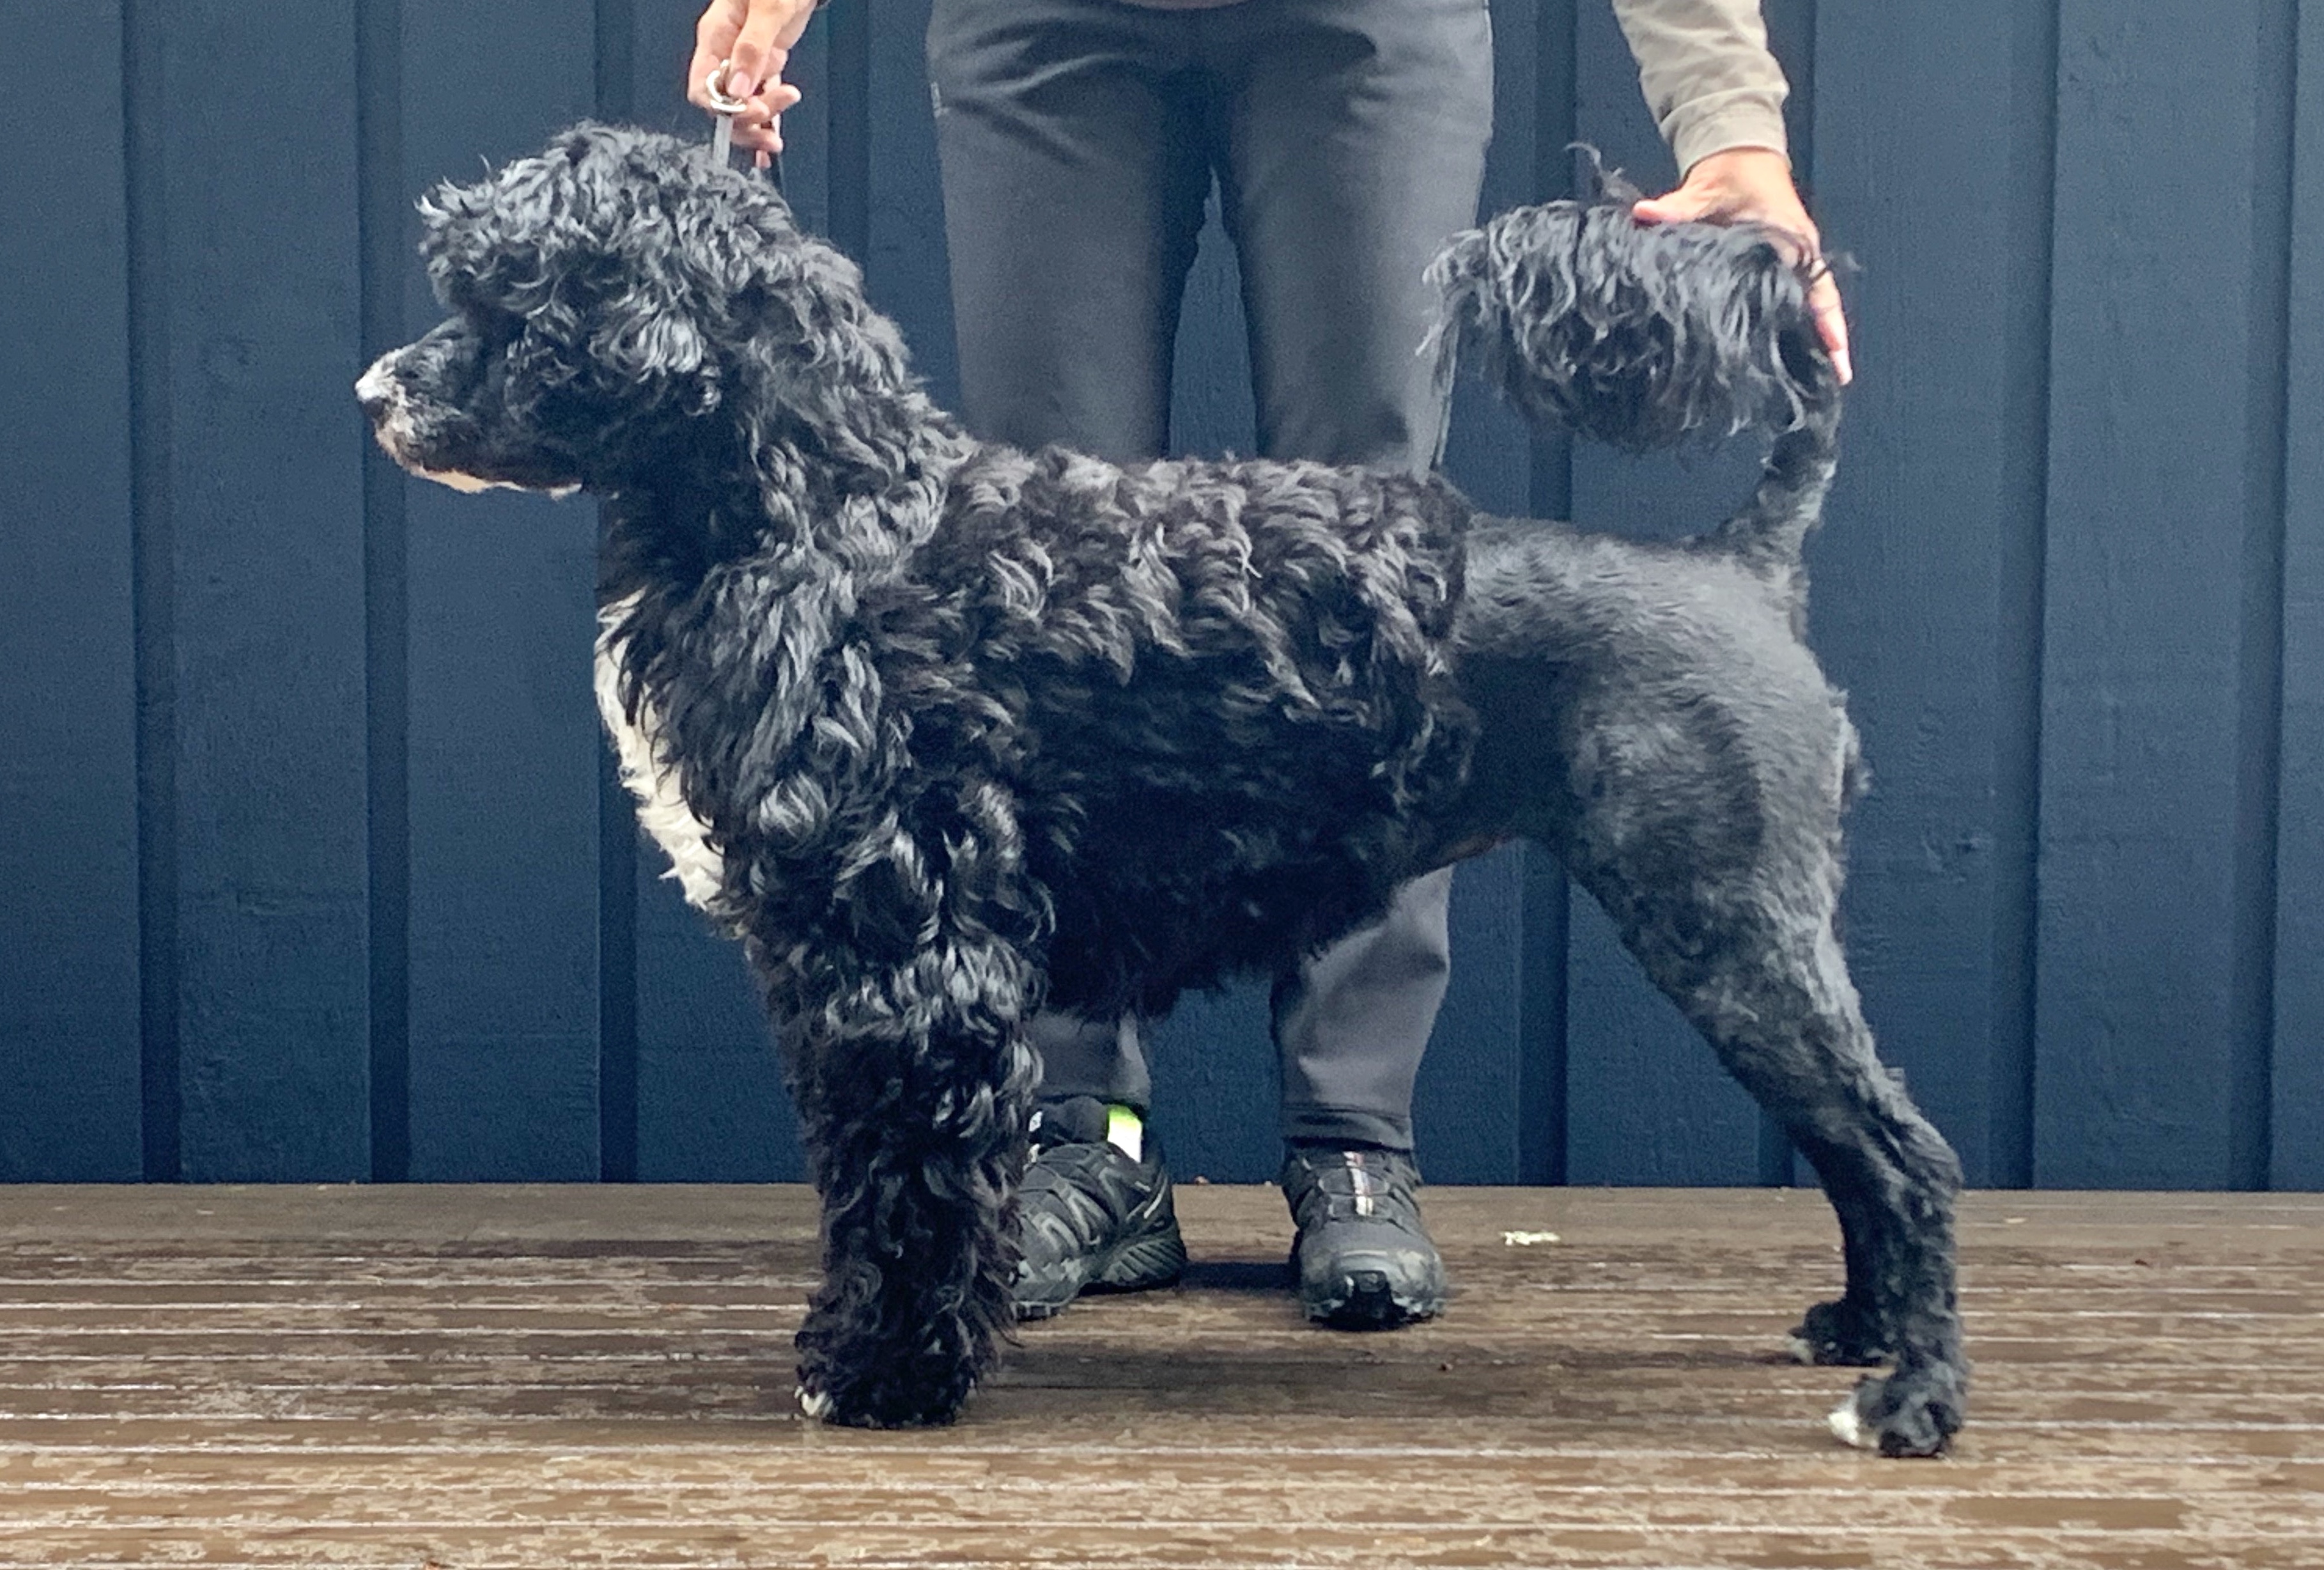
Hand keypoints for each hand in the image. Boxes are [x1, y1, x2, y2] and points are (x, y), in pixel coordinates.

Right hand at [688, 0, 815, 165]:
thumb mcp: (768, 7)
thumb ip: (751, 47)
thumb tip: (736, 89)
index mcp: (715, 36)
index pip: (702, 87)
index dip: (723, 108)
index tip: (754, 110)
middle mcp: (725, 53)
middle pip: (722, 104)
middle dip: (745, 121)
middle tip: (771, 123)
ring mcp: (744, 60)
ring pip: (741, 105)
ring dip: (759, 124)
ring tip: (777, 137)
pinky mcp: (765, 64)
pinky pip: (762, 97)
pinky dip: (769, 119)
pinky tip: (773, 138)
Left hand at [1633, 147, 1851, 384]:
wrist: (1738, 156)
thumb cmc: (1728, 174)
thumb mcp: (1704, 190)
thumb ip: (1677, 207)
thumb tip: (1644, 214)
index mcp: (1790, 236)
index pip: (1814, 281)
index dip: (1824, 316)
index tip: (1835, 347)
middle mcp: (1799, 252)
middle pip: (1821, 301)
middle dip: (1830, 339)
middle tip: (1837, 380)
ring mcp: (1792, 261)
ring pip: (1812, 304)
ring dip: (1818, 337)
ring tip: (1823, 379)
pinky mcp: (1781, 267)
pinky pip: (1797, 299)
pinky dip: (1800, 325)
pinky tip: (1796, 356)